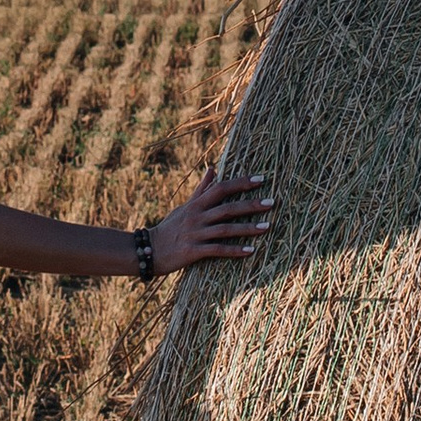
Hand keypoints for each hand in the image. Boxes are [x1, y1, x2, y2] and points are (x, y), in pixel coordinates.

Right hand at [149, 174, 274, 276]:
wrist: (149, 250)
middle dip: (251, 205)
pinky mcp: (193, 251)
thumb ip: (201, 190)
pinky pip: (218, 250)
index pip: (221, 188)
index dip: (241, 183)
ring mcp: (195, 234)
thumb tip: (213, 169)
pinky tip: (250, 251)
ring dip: (248, 228)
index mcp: (196, 204)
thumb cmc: (169, 227)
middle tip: (272, 202)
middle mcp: (197, 216)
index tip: (261, 179)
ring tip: (267, 227)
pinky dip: (235, 250)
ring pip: (226, 229)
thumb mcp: (184, 206)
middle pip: (227, 208)